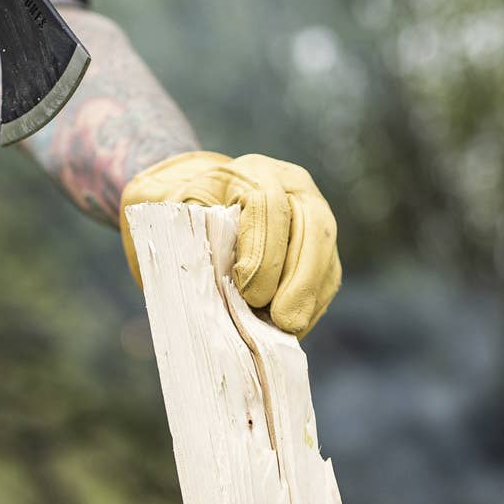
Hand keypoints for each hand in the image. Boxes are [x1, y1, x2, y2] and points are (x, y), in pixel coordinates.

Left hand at [119, 151, 340, 335]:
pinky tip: (293, 329)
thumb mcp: (175, 210)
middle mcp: (293, 188)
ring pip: (326, 255)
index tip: (249, 293)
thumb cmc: (185, 213)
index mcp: (254, 173)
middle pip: (314, 226)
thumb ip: (187, 230)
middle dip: (299, 279)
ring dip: (308, 296)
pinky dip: (312, 305)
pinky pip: (328, 277)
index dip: (263, 252)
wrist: (204, 206)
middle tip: (283, 320)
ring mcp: (314, 216)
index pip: (269, 205)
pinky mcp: (321, 249)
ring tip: (288, 330)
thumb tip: (205, 275)